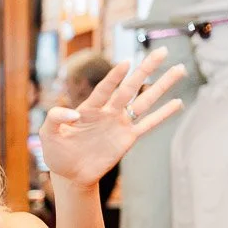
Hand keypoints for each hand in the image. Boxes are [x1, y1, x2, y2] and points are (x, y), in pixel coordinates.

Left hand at [40, 47, 185, 186]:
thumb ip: (55, 118)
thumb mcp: (48, 134)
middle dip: (146, 69)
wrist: (69, 175)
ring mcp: (119, 124)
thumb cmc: (57, 153)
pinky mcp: (128, 139)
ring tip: (179, 69)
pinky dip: (163, 114)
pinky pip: (148, 124)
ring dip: (162, 86)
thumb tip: (74, 114)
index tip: (127, 62)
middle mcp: (107, 112)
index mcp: (88, 109)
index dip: (115, 77)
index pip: (104, 89)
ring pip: (144, 101)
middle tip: (162, 51)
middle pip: (130, 87)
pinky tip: (177, 102)